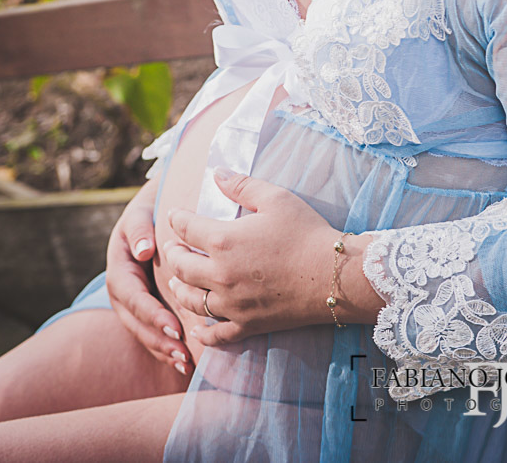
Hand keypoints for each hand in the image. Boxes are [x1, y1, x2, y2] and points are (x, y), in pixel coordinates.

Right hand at [106, 179, 192, 374]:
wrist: (156, 209)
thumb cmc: (151, 209)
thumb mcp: (141, 213)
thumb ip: (140, 229)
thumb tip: (144, 250)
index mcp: (120, 266)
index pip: (132, 295)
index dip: (151, 313)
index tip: (173, 326)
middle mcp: (123, 288)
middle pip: (136, 320)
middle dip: (158, 339)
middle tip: (182, 353)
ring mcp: (133, 300)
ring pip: (143, 330)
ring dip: (162, 349)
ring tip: (185, 362)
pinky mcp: (147, 307)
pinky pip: (153, 330)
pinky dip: (165, 347)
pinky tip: (184, 361)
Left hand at [163, 170, 340, 347]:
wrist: (334, 276)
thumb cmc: (306, 232)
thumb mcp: (276, 198)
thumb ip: (242, 185)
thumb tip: (216, 172)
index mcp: (223, 241)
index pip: (186, 228)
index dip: (177, 219)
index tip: (174, 215)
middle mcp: (220, 275)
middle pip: (181, 267)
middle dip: (173, 254)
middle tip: (172, 247)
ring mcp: (232, 304)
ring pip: (191, 300)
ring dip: (179, 289)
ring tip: (176, 282)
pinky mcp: (247, 324)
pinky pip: (216, 335)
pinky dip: (203, 333)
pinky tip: (199, 328)